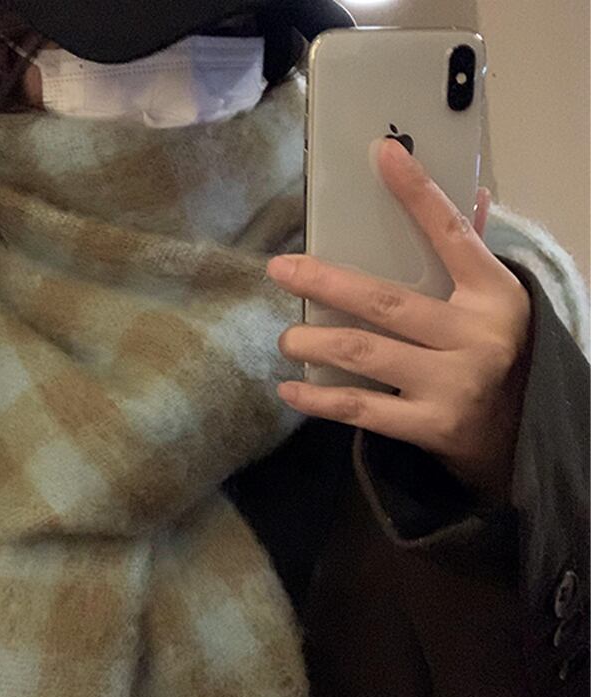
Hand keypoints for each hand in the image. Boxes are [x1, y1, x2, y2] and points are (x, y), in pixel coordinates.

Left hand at [266, 138, 531, 501]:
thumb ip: (471, 256)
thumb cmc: (498, 356)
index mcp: (493, 295)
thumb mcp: (495, 305)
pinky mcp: (431, 426)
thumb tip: (471, 194)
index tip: (382, 153)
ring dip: (313, 342)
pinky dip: (319, 400)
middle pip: (386, 301)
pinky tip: (290, 389)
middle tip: (280, 270)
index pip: (451, 235)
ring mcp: (453, 384)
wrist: (524, 435)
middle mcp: (474, 337)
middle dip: (325, 283)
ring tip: (287, 338)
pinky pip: (361, 409)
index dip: (417, 193)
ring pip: (365, 353)